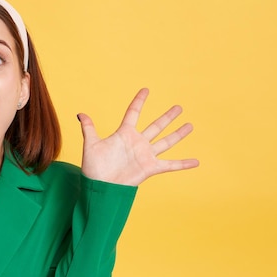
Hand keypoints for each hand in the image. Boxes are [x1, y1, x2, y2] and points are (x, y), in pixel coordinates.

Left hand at [78, 88, 198, 185]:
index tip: (146, 90)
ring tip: (190, 125)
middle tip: (178, 107)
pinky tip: (196, 162)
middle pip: (156, 126)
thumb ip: (89, 128)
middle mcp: (137, 142)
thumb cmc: (94, 167)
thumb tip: (80, 114)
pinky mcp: (150, 168)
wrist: (100, 186)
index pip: (133, 113)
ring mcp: (145, 155)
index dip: (139, 101)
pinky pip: (170, 165)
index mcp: (124, 134)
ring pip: (166, 141)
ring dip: (178, 134)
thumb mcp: (91, 144)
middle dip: (167, 117)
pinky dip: (183, 164)